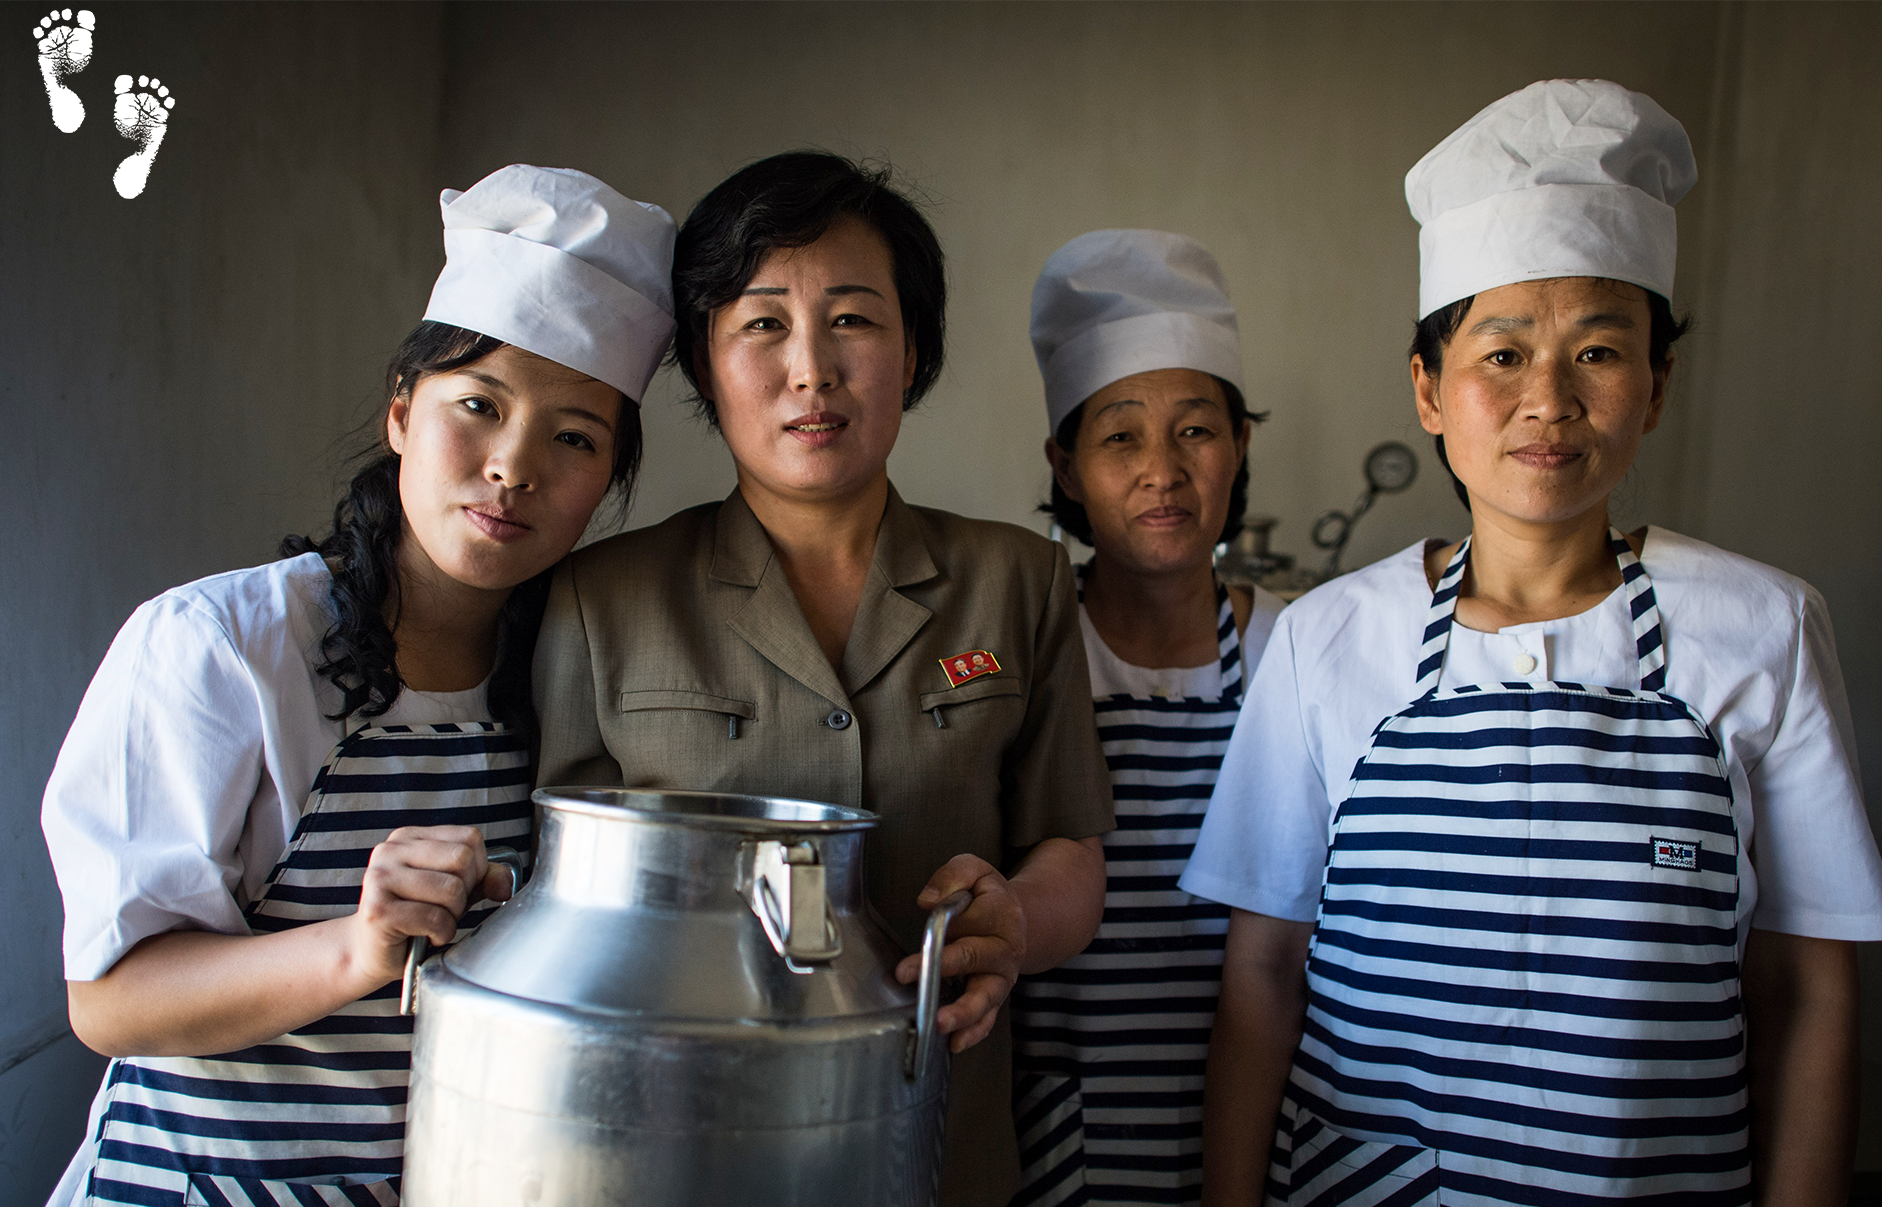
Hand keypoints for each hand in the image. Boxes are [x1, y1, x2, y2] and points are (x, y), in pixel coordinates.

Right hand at [343, 825, 509, 985]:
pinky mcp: (378, 910)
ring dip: (452, 916)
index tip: (458, 889)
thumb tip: (505, 884)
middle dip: (465, 893)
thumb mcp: (456, 891)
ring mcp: (380, 878)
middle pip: (462, 859)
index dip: (478, 869)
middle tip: (444, 909)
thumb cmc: (415, 918)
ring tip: (432, 922)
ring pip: (451, 889)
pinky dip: (441, 933)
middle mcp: (390, 850)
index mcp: (409, 837)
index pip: (470, 838)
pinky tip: (424, 935)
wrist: (369, 953)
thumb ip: (485, 879)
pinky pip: (434, 918)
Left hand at [894, 854, 1026, 1052]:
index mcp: (1002, 915)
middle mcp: (1005, 949)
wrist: (1016, 919)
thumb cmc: (987, 896)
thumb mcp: (974, 871)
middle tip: (910, 975)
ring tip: (941, 1024)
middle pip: (975, 958)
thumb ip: (953, 876)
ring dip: (963, 1011)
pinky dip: (974, 1032)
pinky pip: (988, 1019)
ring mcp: (1001, 977)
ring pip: (986, 997)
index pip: (971, 920)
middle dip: (941, 967)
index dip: (943, 928)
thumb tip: (928, 901)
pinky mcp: (994, 997)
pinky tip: (955, 1043)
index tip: (916, 931)